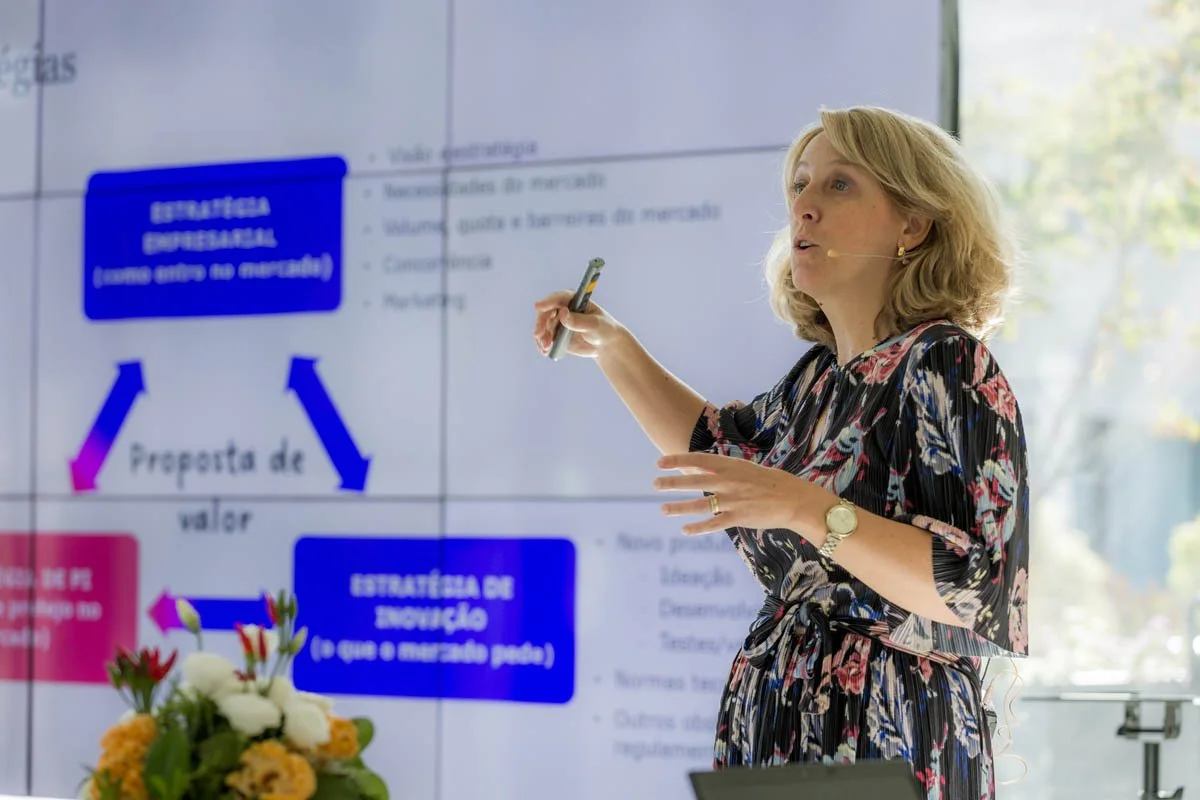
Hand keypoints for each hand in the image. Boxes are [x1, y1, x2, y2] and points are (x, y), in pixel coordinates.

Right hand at [532, 291, 626, 358]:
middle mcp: (562, 309)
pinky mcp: (556, 335)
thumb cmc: (603, 329)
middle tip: (539, 335)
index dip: (547, 301)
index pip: (558, 298)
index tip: (538, 307)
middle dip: (541, 323)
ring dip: (541, 337)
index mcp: (573, 300)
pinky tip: (545, 351)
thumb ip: (578, 320)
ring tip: (546, 347)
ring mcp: (558, 322)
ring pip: (543, 327)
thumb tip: (562, 313)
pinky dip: (542, 345)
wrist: (605, 344)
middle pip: (546, 312)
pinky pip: (544, 338)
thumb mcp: (594, 324)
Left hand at [653, 452, 831, 536]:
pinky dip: (698, 528)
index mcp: (731, 466)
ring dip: (679, 508)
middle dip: (672, 482)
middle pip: (693, 481)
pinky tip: (685, 530)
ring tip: (663, 509)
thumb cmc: (772, 483)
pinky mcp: (738, 518)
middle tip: (654, 483)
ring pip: (699, 504)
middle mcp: (729, 482)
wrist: (794, 500)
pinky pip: (713, 524)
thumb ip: (726, 471)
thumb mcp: (747, 469)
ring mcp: (733, 500)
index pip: (698, 460)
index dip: (677, 461)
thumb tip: (705, 470)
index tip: (660, 462)